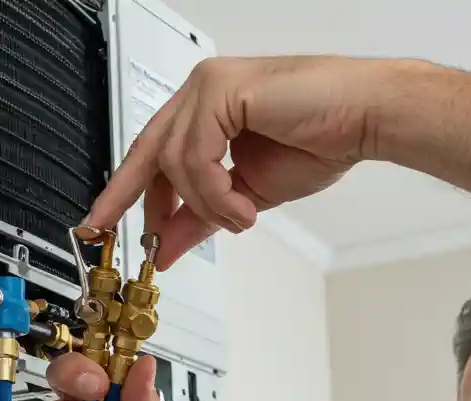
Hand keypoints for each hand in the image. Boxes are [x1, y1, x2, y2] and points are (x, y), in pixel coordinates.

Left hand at [86, 55, 400, 267]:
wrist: (366, 119)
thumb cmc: (321, 139)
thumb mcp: (246, 194)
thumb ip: (203, 215)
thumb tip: (165, 244)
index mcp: (206, 109)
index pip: (152, 151)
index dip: (128, 190)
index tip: (108, 223)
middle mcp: (202, 91)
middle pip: (146, 149)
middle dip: (125, 195)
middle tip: (104, 228)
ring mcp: (210, 86)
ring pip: (173, 162)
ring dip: (206, 205)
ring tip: (239, 216)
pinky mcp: (223, 90)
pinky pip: (195, 156)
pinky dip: (215, 191)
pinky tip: (242, 205)